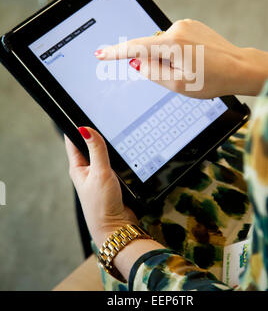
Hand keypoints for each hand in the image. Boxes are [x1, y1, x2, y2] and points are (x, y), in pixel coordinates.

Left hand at [65, 127, 137, 248]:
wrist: (117, 228)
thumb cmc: (103, 205)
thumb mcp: (100, 172)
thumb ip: (96, 149)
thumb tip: (85, 128)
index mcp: (78, 167)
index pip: (73, 140)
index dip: (76, 125)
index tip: (80, 110)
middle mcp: (87, 170)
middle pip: (90, 144)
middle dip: (96, 133)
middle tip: (104, 116)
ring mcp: (99, 175)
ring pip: (103, 153)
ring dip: (109, 146)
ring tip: (115, 132)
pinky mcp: (111, 180)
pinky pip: (114, 163)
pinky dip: (118, 156)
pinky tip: (125, 152)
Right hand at [95, 19, 244, 97]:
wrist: (240, 67)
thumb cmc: (212, 80)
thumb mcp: (178, 85)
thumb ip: (152, 72)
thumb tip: (137, 61)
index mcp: (171, 44)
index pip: (135, 48)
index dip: (115, 52)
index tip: (99, 53)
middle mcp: (177, 29)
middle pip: (151, 48)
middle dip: (157, 62)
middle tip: (180, 75)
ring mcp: (186, 25)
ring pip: (163, 45)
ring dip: (169, 57)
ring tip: (192, 68)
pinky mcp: (192, 25)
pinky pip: (175, 40)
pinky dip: (177, 51)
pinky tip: (195, 59)